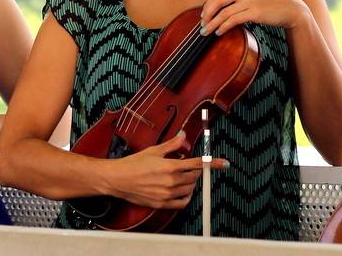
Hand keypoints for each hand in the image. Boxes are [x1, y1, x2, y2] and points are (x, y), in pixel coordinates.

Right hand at [106, 131, 229, 208]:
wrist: (118, 179)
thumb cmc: (133, 164)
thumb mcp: (153, 151)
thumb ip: (171, 145)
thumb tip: (183, 136)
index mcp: (170, 166)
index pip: (197, 164)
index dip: (212, 163)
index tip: (223, 163)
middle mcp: (171, 182)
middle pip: (195, 176)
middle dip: (195, 170)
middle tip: (188, 165)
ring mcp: (168, 194)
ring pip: (190, 188)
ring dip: (190, 181)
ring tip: (180, 176)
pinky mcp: (163, 204)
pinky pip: (182, 202)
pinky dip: (186, 196)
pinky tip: (182, 190)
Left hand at [200, 0, 309, 35]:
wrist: (291, 9)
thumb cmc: (271, 5)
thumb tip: (221, 9)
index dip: (208, 4)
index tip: (203, 14)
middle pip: (218, 0)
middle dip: (207, 13)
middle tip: (202, 24)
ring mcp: (250, 1)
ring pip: (224, 12)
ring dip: (213, 23)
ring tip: (207, 31)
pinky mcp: (256, 12)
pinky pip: (234, 20)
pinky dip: (224, 26)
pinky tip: (219, 32)